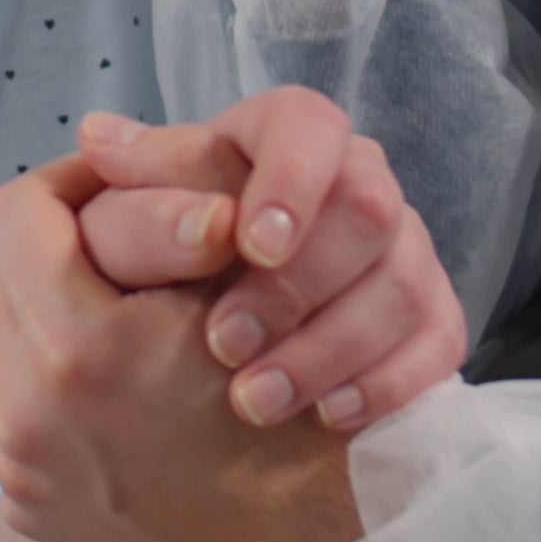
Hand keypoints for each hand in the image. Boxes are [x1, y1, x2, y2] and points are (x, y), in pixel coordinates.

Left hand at [0, 155, 365, 541]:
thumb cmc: (301, 386)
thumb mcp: (249, 275)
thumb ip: (167, 196)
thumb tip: (93, 135)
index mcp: (86, 351)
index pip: (22, 212)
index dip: (78, 181)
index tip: (122, 182)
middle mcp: (37, 419)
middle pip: (5, 271)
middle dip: (67, 245)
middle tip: (129, 243)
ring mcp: (28, 469)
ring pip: (12, 332)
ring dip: (68, 308)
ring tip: (135, 311)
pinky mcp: (32, 507)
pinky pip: (22, 399)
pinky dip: (70, 374)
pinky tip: (132, 375)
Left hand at [70, 91, 468, 432]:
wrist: (207, 347)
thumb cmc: (170, 264)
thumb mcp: (136, 221)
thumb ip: (131, 187)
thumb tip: (100, 141)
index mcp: (281, 139)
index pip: (308, 124)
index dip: (291, 178)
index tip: (251, 243)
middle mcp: (356, 181)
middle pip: (369, 207)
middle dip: (297, 284)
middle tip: (224, 342)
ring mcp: (402, 250)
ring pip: (404, 283)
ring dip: (328, 349)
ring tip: (254, 399)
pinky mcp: (430, 318)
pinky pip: (440, 344)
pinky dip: (385, 384)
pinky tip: (326, 416)